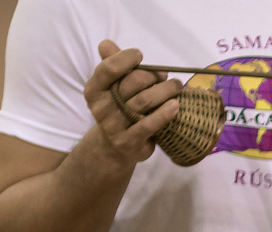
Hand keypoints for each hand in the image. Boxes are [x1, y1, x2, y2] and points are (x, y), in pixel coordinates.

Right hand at [84, 41, 179, 168]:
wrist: (115, 147)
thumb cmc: (118, 110)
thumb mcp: (111, 88)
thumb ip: (111, 65)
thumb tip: (106, 44)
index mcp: (94, 90)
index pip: (109, 68)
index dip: (126, 58)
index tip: (140, 55)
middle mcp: (101, 107)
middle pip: (132, 83)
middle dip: (152, 75)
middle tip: (165, 76)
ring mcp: (114, 126)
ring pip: (144, 101)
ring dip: (165, 90)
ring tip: (177, 86)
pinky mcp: (129, 141)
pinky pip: (149, 124)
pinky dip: (165, 113)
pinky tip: (176, 105)